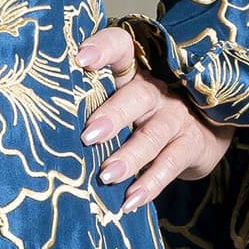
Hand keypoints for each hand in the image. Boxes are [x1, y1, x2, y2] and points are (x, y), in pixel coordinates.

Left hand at [74, 24, 228, 212]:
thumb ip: (94, 99)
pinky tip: (130, 202)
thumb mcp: (126, 96)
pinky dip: (150, 184)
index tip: (81, 58)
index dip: (104, 48)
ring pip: (152, 135)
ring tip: (106, 176)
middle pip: (137, 96)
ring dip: (129, 156)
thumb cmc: (147, 111)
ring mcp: (177, 117)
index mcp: (135, 72)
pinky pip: (170, 165)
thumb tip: (42, 122)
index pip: (122, 47)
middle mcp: (157, 90)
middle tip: (88, 135)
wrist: (205, 128)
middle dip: (113, 115)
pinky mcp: (192, 144)